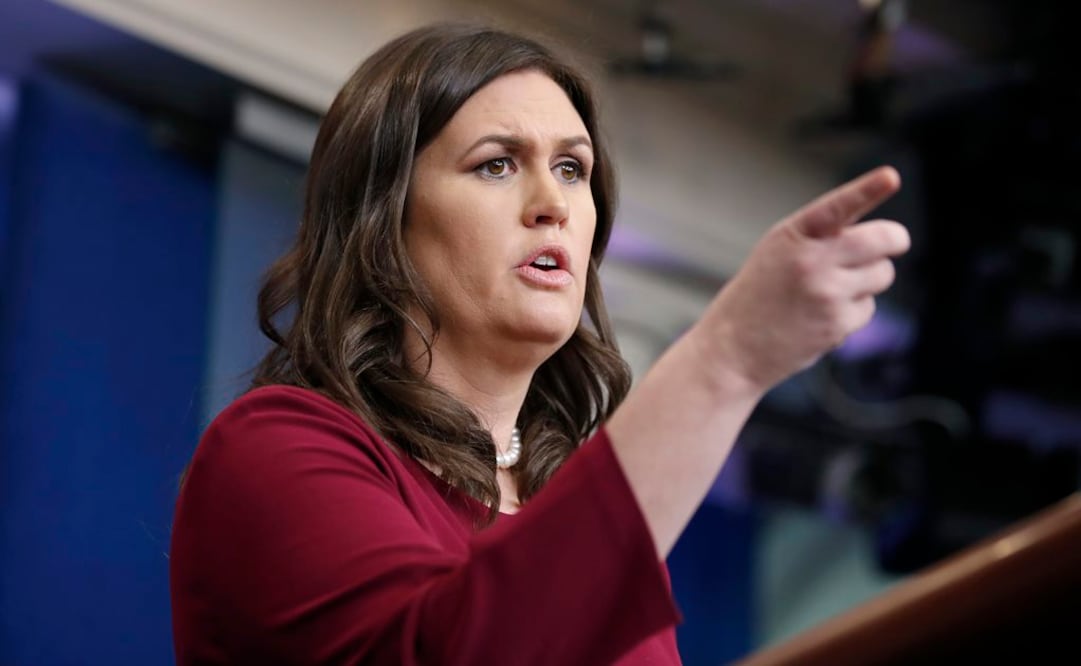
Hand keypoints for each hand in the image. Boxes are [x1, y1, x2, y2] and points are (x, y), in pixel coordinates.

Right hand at [696, 166, 910, 391]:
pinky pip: (869, 308)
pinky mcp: (838, 323)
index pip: (837, 207)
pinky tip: (822, 317)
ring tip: (833, 290)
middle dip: (896, 240)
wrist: (732, 348)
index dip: (867, 189)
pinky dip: (853, 311)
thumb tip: (879, 235)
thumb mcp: (777, 251)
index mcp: (792, 235)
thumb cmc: (757, 295)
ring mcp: (827, 293)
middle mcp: (812, 261)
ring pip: (883, 273)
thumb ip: (820, 235)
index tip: (891, 177)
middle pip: (882, 240)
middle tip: (896, 243)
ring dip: (870, 279)